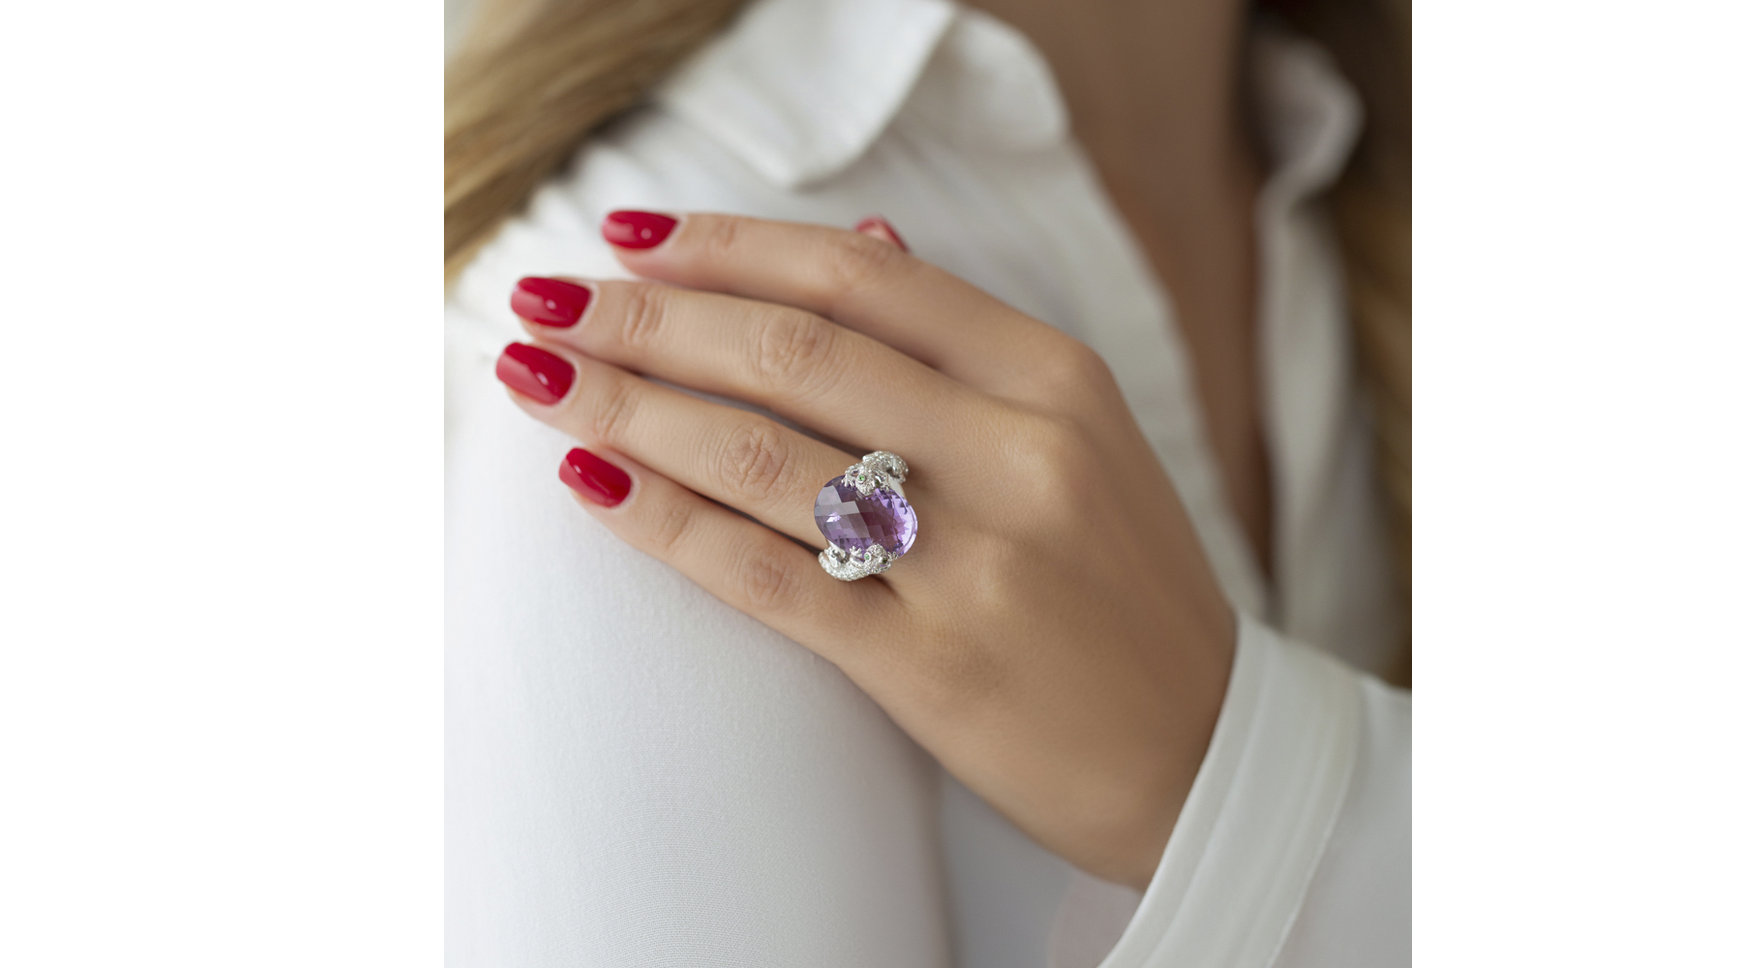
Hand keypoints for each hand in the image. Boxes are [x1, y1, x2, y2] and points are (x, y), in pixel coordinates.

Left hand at [497, 211, 1235, 887]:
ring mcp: (975, 563)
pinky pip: (767, 576)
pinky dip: (667, 521)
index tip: (632, 236)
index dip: (729, 246)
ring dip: (630, 408)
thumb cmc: (1122, 584)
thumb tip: (861, 234)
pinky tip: (594, 483)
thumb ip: (967, 341)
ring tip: (542, 378)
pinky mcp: (931, 666)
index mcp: (1056, 379)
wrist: (1199, 749)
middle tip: (549, 299)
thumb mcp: (1082, 434)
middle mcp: (1018, 454)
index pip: (862, 276)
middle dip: (648, 317)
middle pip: (794, 352)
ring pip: (763, 456)